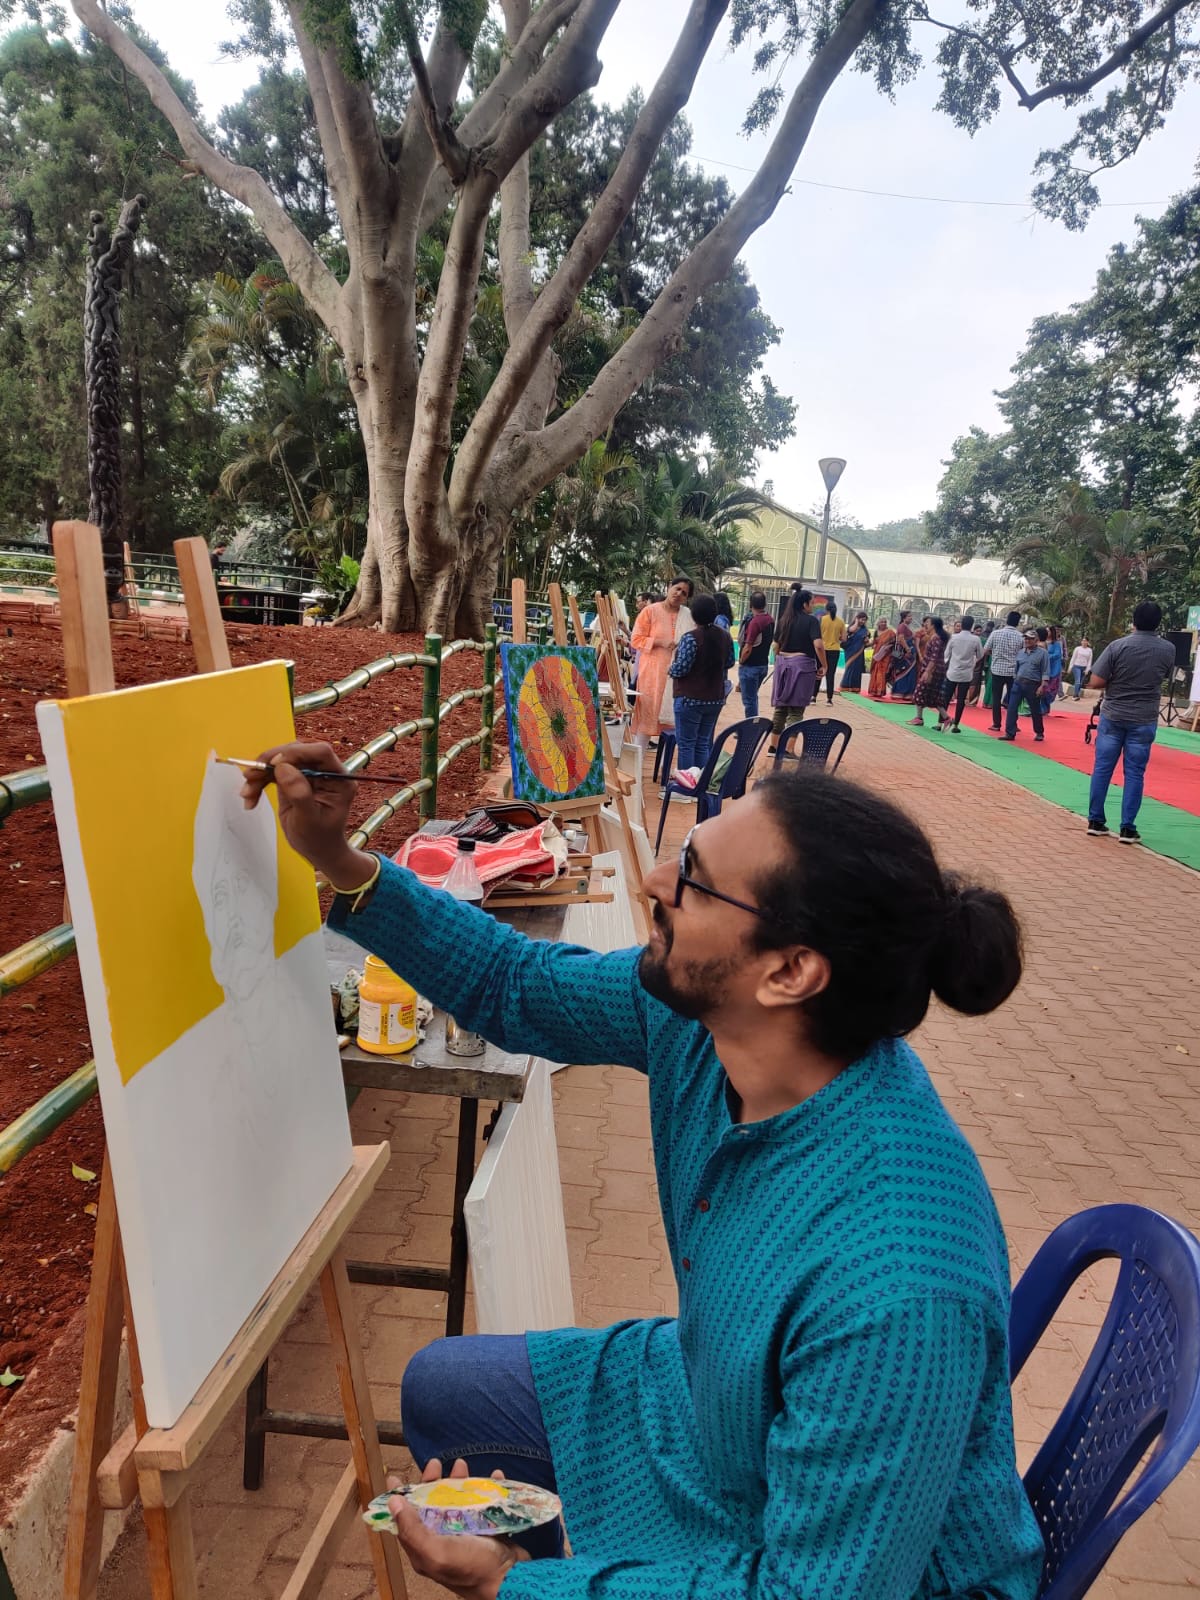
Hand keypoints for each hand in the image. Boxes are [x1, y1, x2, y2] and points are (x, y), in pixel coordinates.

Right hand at [239, 740, 373, 887]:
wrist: (317, 850)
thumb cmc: (320, 839)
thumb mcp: (310, 820)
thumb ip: (299, 794)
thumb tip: (284, 768)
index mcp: (338, 778)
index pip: (320, 752)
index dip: (297, 752)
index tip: (275, 763)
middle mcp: (324, 771)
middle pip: (296, 752)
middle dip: (270, 762)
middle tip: (251, 777)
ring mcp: (308, 774)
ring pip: (280, 760)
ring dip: (260, 773)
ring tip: (247, 792)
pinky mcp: (293, 779)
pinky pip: (273, 772)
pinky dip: (259, 782)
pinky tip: (250, 797)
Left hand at [385, 1458, 528, 1599]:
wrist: (512, 1579)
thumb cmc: (473, 1568)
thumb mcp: (437, 1553)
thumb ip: (413, 1530)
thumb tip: (393, 1503)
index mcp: (426, 1549)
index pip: (406, 1521)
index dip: (399, 1499)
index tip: (394, 1477)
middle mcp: (442, 1540)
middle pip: (431, 1505)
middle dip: (431, 1482)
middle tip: (435, 1464)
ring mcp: (465, 1533)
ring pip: (457, 1500)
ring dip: (458, 1481)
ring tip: (462, 1466)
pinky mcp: (486, 1528)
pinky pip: (484, 1501)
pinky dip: (488, 1487)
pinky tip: (493, 1476)